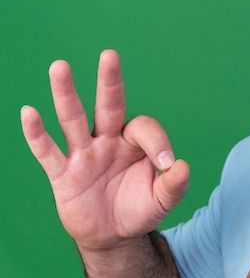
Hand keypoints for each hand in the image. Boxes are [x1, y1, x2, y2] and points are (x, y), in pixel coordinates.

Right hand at [21, 50, 189, 251]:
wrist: (113, 235)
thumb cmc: (139, 208)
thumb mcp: (162, 199)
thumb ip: (174, 184)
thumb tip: (182, 165)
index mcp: (134, 141)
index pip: (144, 127)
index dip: (157, 142)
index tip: (166, 164)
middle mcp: (108, 140)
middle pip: (108, 104)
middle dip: (109, 81)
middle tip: (110, 55)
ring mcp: (83, 154)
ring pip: (73, 119)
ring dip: (66, 94)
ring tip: (59, 66)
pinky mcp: (62, 174)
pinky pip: (47, 151)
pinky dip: (37, 133)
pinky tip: (28, 112)